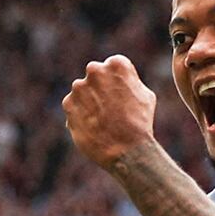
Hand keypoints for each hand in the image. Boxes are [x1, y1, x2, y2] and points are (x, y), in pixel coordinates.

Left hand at [62, 57, 160, 173]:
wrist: (126, 151)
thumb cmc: (140, 123)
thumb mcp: (145, 95)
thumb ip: (129, 81)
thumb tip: (119, 80)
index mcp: (116, 64)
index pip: (112, 67)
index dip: (117, 84)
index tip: (121, 98)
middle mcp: (95, 70)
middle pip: (95, 76)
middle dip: (100, 89)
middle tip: (109, 109)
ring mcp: (79, 87)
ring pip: (82, 91)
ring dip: (88, 102)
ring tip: (102, 121)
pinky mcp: (68, 104)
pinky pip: (73, 106)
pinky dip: (79, 115)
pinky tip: (93, 126)